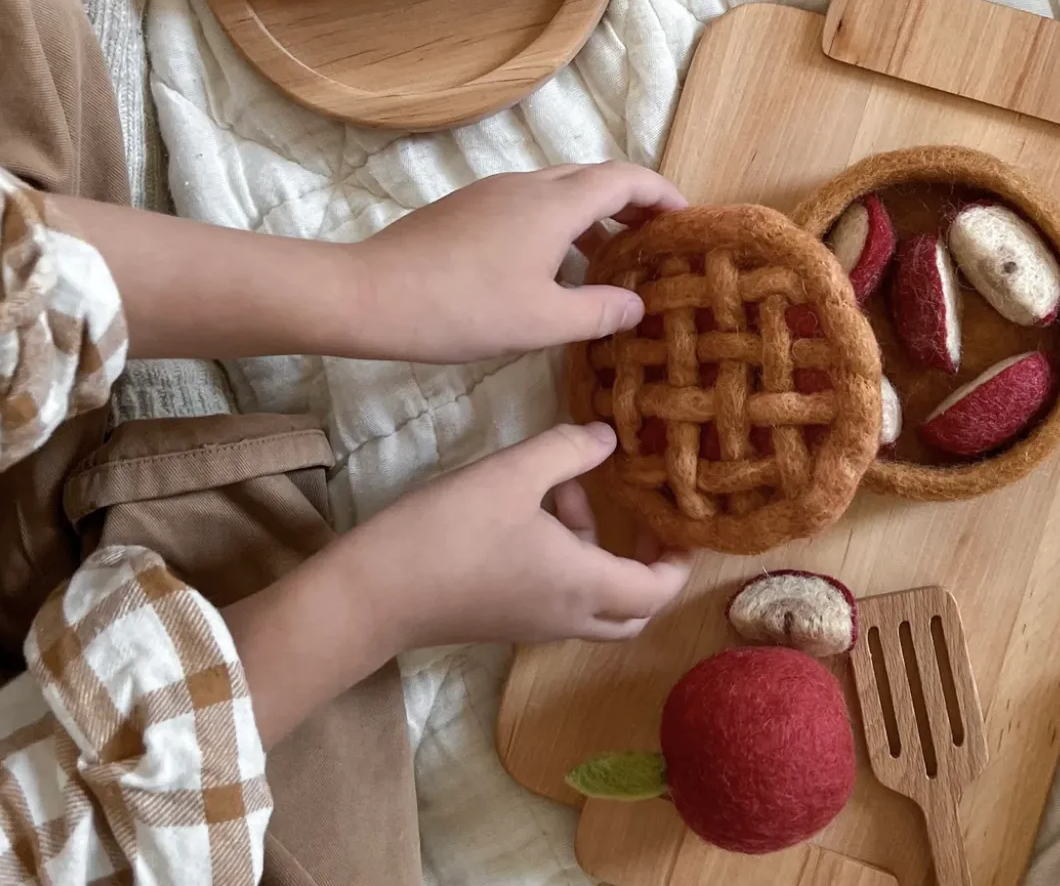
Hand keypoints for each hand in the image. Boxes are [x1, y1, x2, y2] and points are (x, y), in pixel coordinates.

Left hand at [59, 160, 683, 364]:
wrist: (369, 296)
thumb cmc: (462, 309)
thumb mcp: (542, 322)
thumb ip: (598, 312)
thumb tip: (637, 305)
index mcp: (555, 203)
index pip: (625, 179)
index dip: (661, 194)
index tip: (686, 219)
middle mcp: (528, 184)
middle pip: (594, 179)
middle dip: (630, 205)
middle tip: (653, 244)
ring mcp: (492, 192)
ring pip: (558, 193)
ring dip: (590, 219)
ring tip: (607, 264)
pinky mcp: (466, 208)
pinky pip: (528, 205)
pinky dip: (556, 226)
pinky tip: (549, 272)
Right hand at [348, 422, 687, 647]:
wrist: (375, 592)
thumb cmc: (452, 530)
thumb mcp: (515, 473)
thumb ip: (568, 450)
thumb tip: (608, 437)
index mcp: (584, 584)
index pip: (657, 590)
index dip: (679, 560)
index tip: (684, 524)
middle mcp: (567, 615)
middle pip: (632, 610)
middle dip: (646, 567)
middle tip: (642, 520)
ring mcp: (533, 624)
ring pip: (593, 601)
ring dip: (597, 551)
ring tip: (568, 487)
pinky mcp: (502, 619)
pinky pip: (558, 598)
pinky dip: (565, 560)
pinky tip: (533, 509)